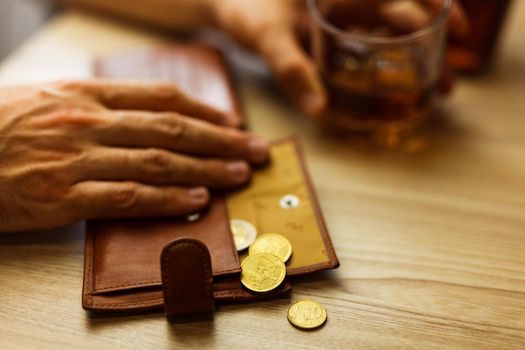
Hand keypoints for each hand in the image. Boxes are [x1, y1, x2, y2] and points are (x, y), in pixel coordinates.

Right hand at [0, 80, 268, 231]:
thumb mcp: (47, 97)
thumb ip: (96, 102)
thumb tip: (144, 113)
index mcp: (84, 93)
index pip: (160, 98)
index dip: (204, 110)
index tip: (232, 122)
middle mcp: (87, 121)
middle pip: (171, 129)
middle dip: (221, 140)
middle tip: (256, 149)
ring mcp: (77, 159)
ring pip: (158, 161)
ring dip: (206, 169)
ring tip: (239, 175)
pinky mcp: (63, 197)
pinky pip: (128, 197)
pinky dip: (167, 199)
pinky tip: (197, 200)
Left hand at [211, 0, 467, 115]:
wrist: (225, 5)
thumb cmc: (245, 10)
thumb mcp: (269, 37)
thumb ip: (292, 68)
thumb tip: (321, 109)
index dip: (435, 6)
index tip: (458, 30)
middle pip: (403, 14)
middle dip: (429, 44)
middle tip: (446, 82)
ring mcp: (342, 12)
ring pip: (388, 30)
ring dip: (410, 55)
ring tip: (430, 87)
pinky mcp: (332, 28)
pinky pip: (367, 42)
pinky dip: (383, 60)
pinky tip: (393, 81)